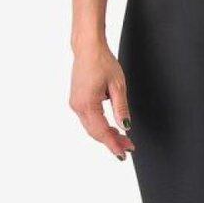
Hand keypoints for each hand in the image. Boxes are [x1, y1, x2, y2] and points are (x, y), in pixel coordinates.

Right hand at [69, 37, 136, 160]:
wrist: (88, 48)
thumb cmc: (102, 61)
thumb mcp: (118, 85)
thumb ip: (121, 108)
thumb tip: (125, 127)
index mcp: (87, 104)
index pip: (101, 131)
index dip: (113, 144)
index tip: (124, 154)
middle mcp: (78, 106)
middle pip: (95, 132)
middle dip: (112, 141)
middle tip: (128, 146)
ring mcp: (75, 104)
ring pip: (91, 127)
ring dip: (106, 134)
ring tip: (122, 138)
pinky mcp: (76, 100)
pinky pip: (88, 119)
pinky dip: (99, 125)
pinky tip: (110, 127)